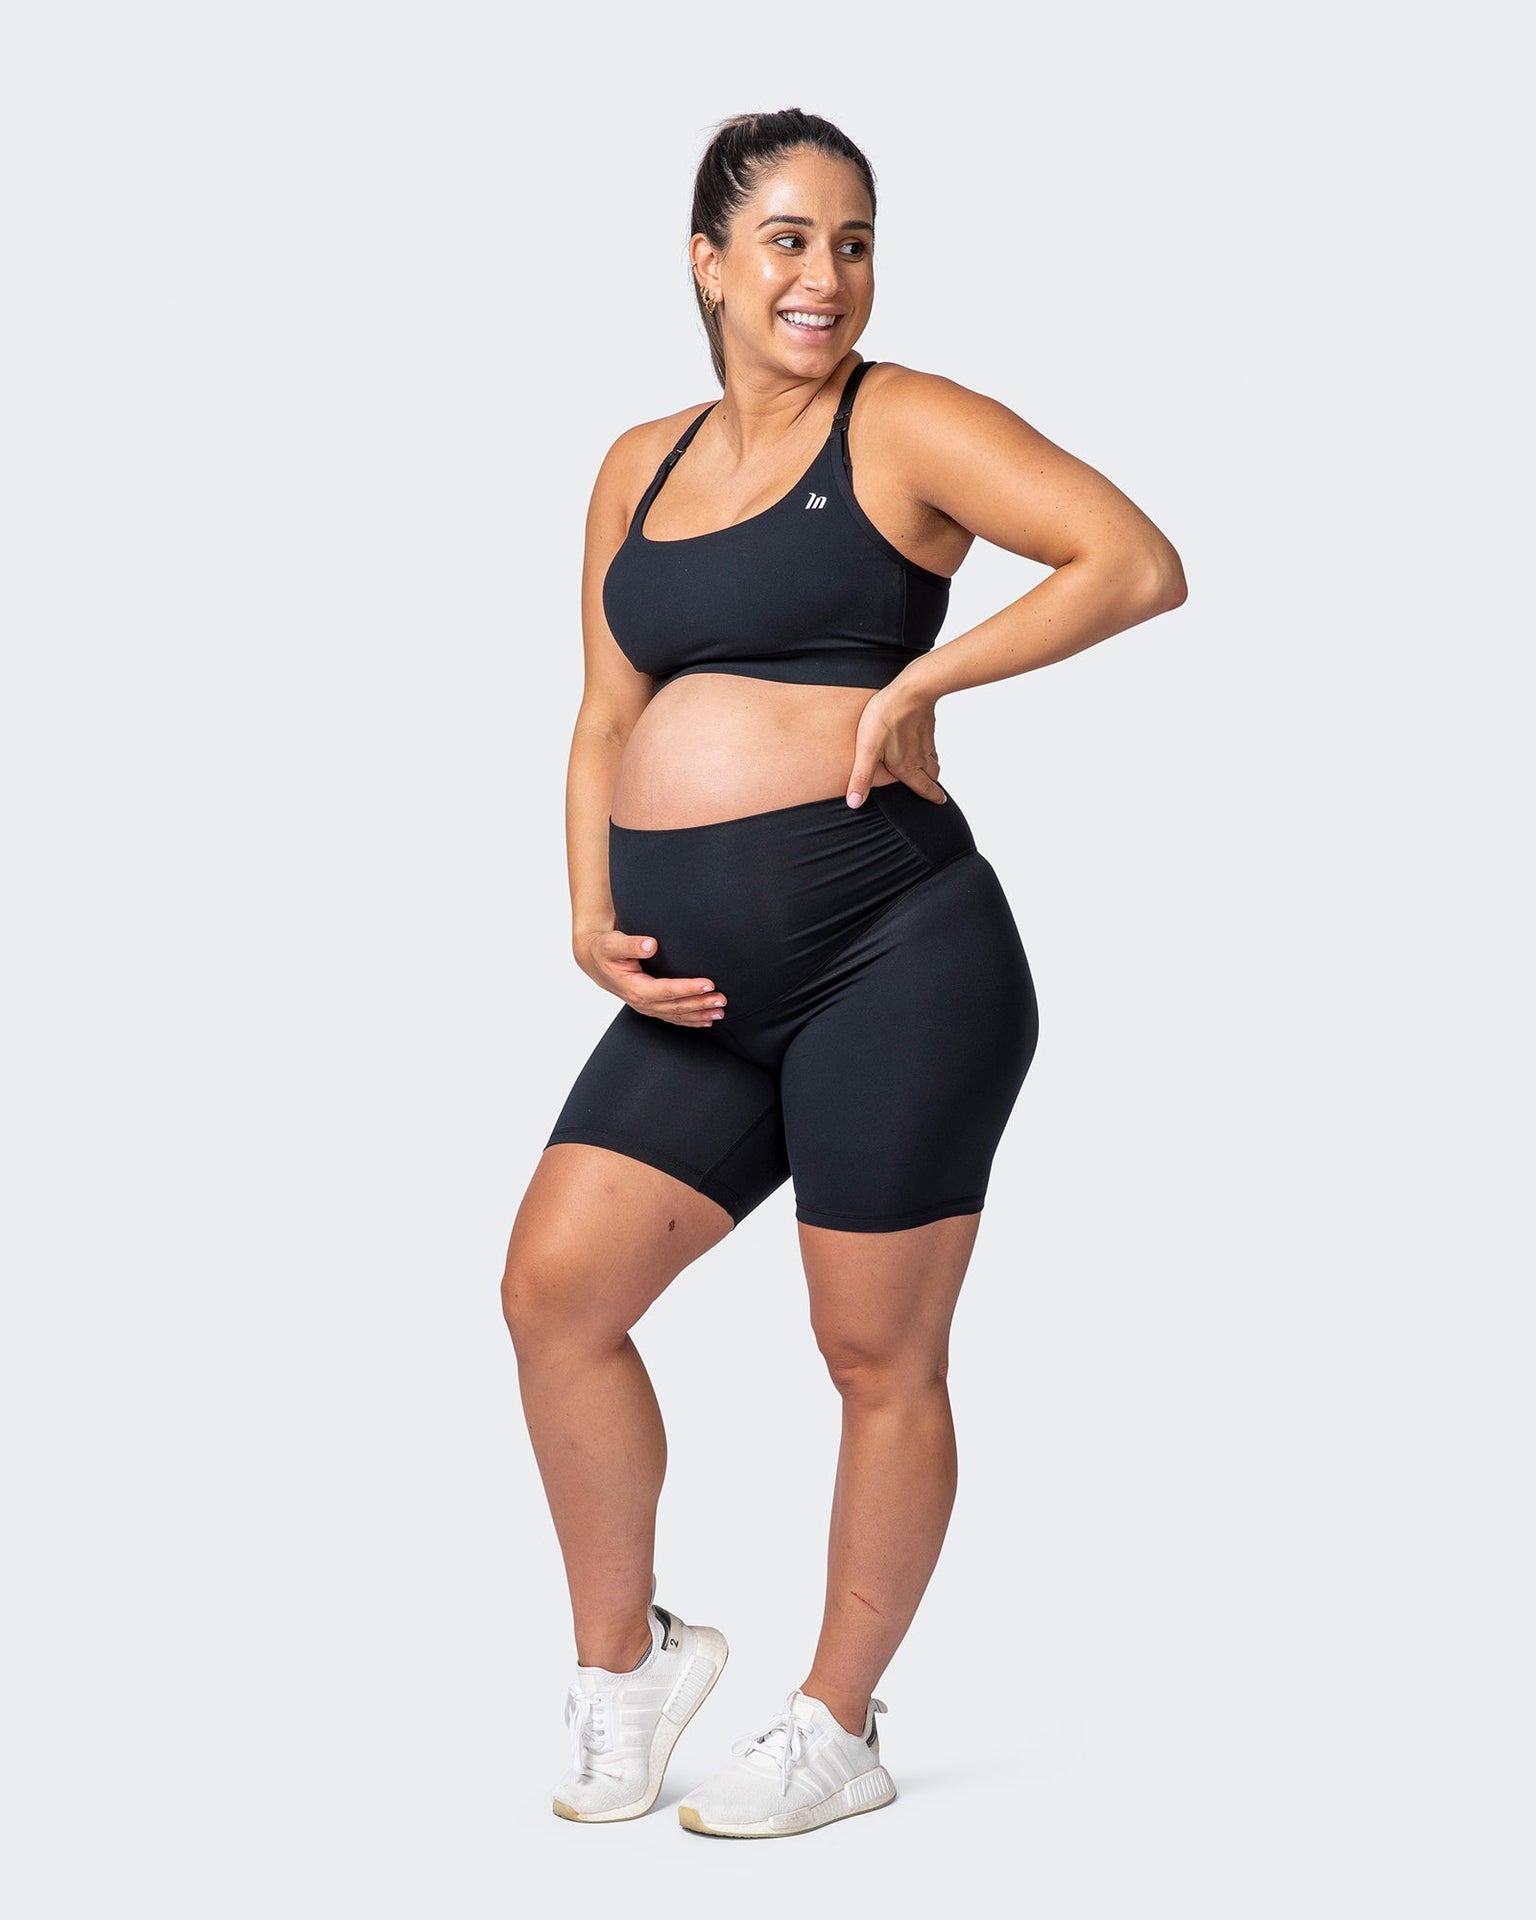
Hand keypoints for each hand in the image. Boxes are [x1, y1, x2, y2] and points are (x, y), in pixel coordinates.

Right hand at [573, 927, 727, 1028]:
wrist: (596, 960)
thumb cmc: (605, 950)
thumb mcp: (612, 944)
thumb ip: (631, 944)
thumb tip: (649, 944)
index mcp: (634, 988)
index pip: (666, 990)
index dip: (688, 988)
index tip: (708, 983)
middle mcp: (641, 1001)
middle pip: (675, 1006)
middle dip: (700, 1004)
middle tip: (722, 999)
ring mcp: (647, 1007)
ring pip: (677, 1015)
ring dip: (699, 1014)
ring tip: (720, 1011)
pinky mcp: (651, 1006)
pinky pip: (673, 1017)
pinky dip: (691, 1020)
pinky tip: (706, 1020)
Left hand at [845, 681, 946, 807]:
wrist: (911, 690)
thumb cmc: (887, 718)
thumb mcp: (868, 751)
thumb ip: (862, 777)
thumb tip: (855, 802)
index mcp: (907, 767)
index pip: (924, 788)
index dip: (932, 797)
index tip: (940, 801)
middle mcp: (920, 757)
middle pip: (932, 776)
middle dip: (933, 786)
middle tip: (936, 793)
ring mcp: (926, 741)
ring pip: (934, 760)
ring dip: (933, 769)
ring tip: (930, 773)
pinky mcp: (927, 726)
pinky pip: (931, 744)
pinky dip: (930, 751)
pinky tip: (923, 745)